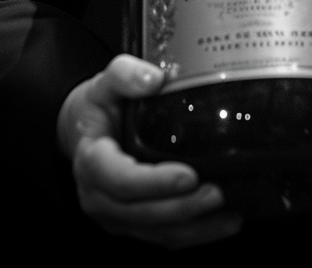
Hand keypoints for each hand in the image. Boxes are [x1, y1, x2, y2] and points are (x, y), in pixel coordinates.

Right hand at [57, 55, 242, 248]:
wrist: (84, 130)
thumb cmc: (98, 106)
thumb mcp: (105, 81)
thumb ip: (125, 74)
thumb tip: (153, 79)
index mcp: (92, 160)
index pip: (118, 178)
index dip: (152, 182)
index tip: (187, 175)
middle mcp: (99, 194)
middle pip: (138, 212)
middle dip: (180, 209)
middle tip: (217, 194)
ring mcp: (115, 213)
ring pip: (152, 231)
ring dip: (191, 229)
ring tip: (227, 217)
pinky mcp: (132, 221)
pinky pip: (161, 236)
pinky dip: (192, 236)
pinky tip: (222, 225)